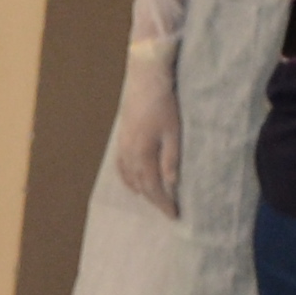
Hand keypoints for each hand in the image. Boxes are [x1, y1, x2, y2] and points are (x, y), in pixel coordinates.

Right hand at [111, 44, 181, 219]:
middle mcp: (129, 154)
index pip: (153, 187)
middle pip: (140, 185)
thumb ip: (171, 158)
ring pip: (128, 177)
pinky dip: (127, 178)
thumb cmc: (163, 104)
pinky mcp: (121, 138)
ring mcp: (122, 146)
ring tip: (151, 199)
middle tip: (167, 210)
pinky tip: (132, 180)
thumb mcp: (173, 132)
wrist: (144, 79)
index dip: (163, 203)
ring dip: (140, 190)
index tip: (174, 215)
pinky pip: (121, 166)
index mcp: (143, 154)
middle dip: (154, 200)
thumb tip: (171, 183)